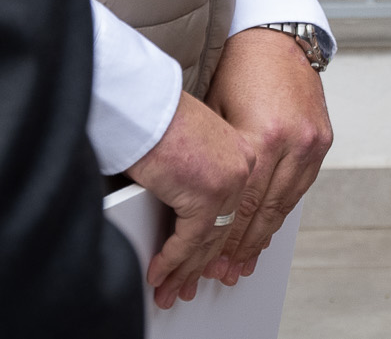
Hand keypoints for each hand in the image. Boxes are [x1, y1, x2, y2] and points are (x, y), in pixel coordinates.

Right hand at [125, 92, 254, 308]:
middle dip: (204, 263)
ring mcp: (229, 181)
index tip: (214, 264)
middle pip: (227, 227)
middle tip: (188, 284)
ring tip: (170, 286)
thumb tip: (193, 211)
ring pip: (208, 239)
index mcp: (246, 153)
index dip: (226, 243)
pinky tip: (159, 271)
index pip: (241, 209)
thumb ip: (203, 174)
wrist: (144, 104)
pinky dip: (170, 260)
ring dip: (184, 268)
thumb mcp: (194, 146)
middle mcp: (244, 167)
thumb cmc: (159, 117)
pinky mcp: (206, 194)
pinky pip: (188, 240)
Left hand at [201, 26, 334, 283]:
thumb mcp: (218, 114)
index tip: (210, 258)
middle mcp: (293, 142)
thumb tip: (202, 205)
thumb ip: (220, 158)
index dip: (225, 235)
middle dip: (243, 244)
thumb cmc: (240, 70)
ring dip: (264, 234)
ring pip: (286, 202)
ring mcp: (312, 141)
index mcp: (264, 135)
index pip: (242, 201)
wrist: (277, 38)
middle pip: (265, 209)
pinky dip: (284, 210)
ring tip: (246, 260)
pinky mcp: (323, 139)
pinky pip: (302, 186)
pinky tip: (269, 228)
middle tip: (226, 271)